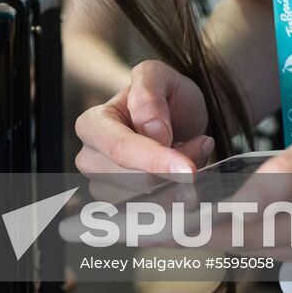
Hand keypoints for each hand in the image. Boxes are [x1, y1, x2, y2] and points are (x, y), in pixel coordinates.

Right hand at [74, 59, 214, 201]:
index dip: (153, 160)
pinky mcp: (124, 209)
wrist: (180, 120)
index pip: (119, 148)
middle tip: (200, 143)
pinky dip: (178, 200)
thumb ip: (149, 92)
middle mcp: (90, 159)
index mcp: (93, 124)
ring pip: (147, 202)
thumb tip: (151, 130)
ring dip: (180, 184)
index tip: (188, 170)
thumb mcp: (160, 76)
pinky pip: (156, 216)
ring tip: (192, 155)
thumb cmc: (166, 96)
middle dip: (175, 169)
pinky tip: (185, 177)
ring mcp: (104, 187)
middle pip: (135, 180)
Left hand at [142, 91, 291, 273]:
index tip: (149, 227)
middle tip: (140, 226)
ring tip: (159, 220)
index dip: (193, 231)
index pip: (247, 232)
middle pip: (247, 245)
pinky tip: (207, 218)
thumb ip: (286, 174)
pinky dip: (241, 229)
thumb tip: (240, 206)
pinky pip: (276, 239)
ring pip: (258, 245)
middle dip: (192, 235)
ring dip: (212, 234)